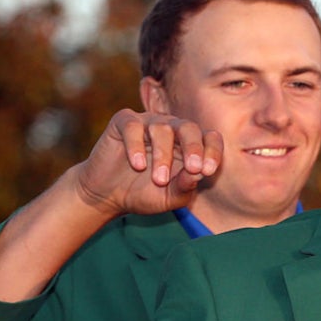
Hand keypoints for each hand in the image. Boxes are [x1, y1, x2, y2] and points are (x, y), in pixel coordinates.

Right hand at [74, 109, 221, 217]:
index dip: (213, 151)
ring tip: (159, 179)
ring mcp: (147, 123)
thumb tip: (199, 174)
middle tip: (194, 168)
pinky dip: (136, 145)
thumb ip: (185, 187)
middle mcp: (171, 129)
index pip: (210, 138)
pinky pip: (133, 125)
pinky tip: (138, 165)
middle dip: (194, 148)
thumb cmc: (145, 194)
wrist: (108, 196)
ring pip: (162, 128)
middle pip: (189, 127)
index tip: (208, 170)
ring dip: (163, 155)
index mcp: (189, 145)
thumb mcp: (169, 198)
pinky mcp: (124, 122)